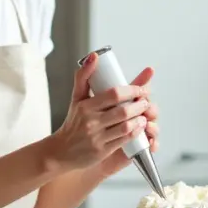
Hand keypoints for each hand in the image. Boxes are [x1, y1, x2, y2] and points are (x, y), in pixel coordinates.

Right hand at [47, 52, 150, 171]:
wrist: (61, 151)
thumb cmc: (73, 123)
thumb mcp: (76, 99)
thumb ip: (84, 77)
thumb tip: (94, 56)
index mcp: (86, 106)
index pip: (114, 94)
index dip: (133, 90)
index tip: (141, 89)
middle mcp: (91, 121)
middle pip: (123, 111)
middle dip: (140, 105)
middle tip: (145, 101)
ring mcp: (97, 137)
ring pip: (126, 126)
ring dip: (140, 120)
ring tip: (144, 115)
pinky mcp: (102, 151)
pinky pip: (124, 141)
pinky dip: (135, 133)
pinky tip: (139, 128)